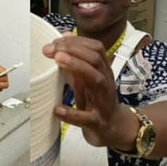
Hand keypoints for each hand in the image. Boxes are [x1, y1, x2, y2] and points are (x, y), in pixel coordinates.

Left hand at [42, 35, 136, 149]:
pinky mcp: (98, 122)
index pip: (95, 47)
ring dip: (76, 66)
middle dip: (72, 49)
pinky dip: (71, 113)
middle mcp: (106, 82)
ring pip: (95, 79)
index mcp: (103, 70)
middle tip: (51, 49)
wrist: (115, 128)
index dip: (76, 41)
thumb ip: (76, 59)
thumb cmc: (99, 100)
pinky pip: (87, 117)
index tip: (55, 41)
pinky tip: (57, 109)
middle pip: (95, 58)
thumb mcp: (88, 77)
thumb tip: (64, 36)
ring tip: (57, 60)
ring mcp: (103, 102)